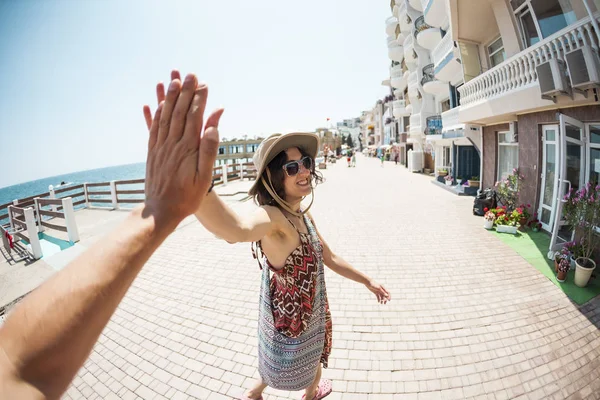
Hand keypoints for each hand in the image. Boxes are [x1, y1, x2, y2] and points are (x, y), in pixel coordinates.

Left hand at [142, 71, 223, 224]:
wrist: (161, 211)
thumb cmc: (187, 196)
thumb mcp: (204, 176)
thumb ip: (208, 150)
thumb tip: (213, 126)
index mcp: (187, 148)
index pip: (194, 117)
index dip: (198, 99)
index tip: (203, 84)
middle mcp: (172, 143)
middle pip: (178, 111)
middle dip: (184, 91)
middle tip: (189, 74)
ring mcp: (160, 147)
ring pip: (165, 116)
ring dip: (169, 97)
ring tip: (172, 80)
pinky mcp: (152, 152)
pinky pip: (153, 128)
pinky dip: (154, 113)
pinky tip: (154, 104)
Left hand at [366, 280, 390, 303]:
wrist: (368, 282)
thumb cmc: (373, 284)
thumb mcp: (378, 288)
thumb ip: (382, 292)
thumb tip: (387, 295)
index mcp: (383, 288)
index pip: (388, 292)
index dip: (389, 296)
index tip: (389, 300)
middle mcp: (381, 290)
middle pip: (385, 295)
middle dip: (385, 299)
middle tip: (384, 303)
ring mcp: (378, 291)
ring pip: (381, 296)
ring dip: (382, 300)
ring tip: (381, 303)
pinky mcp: (375, 292)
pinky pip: (378, 296)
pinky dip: (378, 299)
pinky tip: (378, 302)